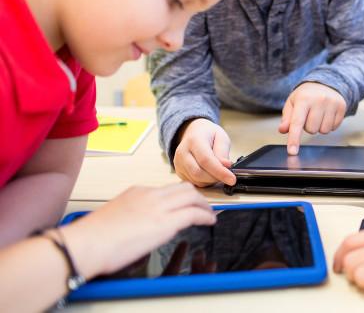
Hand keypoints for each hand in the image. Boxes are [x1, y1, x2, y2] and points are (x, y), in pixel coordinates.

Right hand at [61, 183, 215, 278]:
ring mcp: (158, 207)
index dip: (180, 197)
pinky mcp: (165, 222)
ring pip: (192, 196)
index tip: (186, 204)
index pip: (166, 190)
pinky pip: (193, 214)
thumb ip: (132, 214)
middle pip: (183, 188)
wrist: (85, 244)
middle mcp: (149, 195)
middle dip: (197, 197)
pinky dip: (205, 216)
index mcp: (136, 192)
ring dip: (204, 205)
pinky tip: (209, 221)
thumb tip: (140, 224)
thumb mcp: (116, 216)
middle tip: (204, 207)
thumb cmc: (92, 238)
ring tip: (209, 214)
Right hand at [174, 119, 234, 186]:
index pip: (206, 160)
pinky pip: (194, 182)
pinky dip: (205, 181)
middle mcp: (182, 152)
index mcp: (194, 140)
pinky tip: (210, 173)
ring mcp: (178, 163)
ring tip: (219, 171)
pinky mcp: (179, 171)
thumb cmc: (209, 135)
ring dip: (211, 180)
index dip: (219, 172)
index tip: (232, 179)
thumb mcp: (221, 137)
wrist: (194, 133)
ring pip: (196, 180)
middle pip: (198, 173)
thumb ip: (223, 151)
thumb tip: (226, 166)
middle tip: (228, 174)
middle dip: (216, 177)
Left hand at [279, 82, 346, 154]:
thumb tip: (283, 130)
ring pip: (323, 131)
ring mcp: (332, 103)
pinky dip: (329, 125)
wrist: (325, 83)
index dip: (294, 139)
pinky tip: (327, 115)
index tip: (292, 151)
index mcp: (303, 99)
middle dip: (308, 127)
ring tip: (318, 115)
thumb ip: (287, 118)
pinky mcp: (342, 107)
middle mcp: (319, 100)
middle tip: (309, 115)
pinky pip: (333, 128)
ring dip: (319, 127)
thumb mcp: (292, 103)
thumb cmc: (306, 95)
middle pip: (311, 130)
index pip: (297, 122)